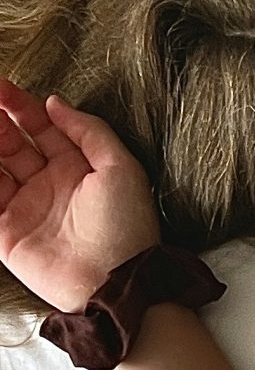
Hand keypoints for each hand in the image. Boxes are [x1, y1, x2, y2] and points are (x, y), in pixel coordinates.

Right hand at [0, 79, 161, 315]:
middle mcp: (48, 185)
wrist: (114, 283)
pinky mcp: (7, 234)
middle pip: (11, 143)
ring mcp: (25, 208)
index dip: (21, 104)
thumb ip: (90, 131)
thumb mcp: (121, 168)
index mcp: (76, 168)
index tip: (3, 86)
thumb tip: (56, 103)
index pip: (41, 127)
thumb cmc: (127, 229)